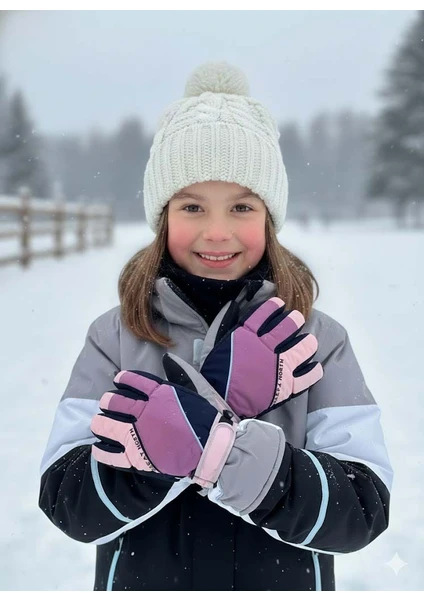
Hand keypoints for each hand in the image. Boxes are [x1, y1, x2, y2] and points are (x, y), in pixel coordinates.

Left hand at [91, 354, 238, 487]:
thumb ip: (179, 373)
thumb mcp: (197, 388)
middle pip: (115, 402)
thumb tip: (167, 358)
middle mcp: (145, 412)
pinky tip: (99, 446)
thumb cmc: (207, 419)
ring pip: (107, 426)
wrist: (213, 449)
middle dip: (107, 402)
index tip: (118, 380)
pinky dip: (102, 450)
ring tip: (98, 423)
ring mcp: (139, 435)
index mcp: (158, 394)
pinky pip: (111, 454)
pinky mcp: (137, 458)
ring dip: (99, 423)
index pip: (132, 380)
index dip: (122, 379)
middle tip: (105, 404)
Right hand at [200, 297, 322, 418]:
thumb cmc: (217, 371)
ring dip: (308, 342)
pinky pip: (307, 376)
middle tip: (298, 319)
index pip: (265, 313)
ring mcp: (279, 366)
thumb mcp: (219, 341)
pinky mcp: (286, 385)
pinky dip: (313, 370)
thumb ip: (227, 322)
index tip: (279, 303)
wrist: (220, 398)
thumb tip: (234, 304)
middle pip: (289, 327)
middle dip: (295, 320)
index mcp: (249, 335)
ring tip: (309, 341)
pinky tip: (315, 366)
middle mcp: (267, 347)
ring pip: (303, 348)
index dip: (274, 306)